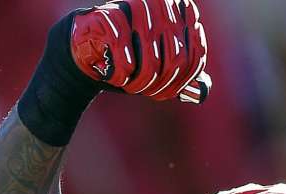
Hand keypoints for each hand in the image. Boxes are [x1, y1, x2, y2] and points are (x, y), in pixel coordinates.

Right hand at [19, 0, 210, 144]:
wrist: (84, 55)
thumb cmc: (127, 60)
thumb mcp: (160, 67)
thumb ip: (184, 75)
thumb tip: (202, 89)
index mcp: (178, 12)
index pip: (196, 52)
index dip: (185, 79)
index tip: (166, 93)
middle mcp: (159, 5)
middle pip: (177, 60)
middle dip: (162, 85)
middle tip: (146, 92)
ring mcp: (134, 8)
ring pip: (154, 62)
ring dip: (142, 84)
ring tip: (130, 85)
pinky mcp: (109, 16)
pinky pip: (127, 59)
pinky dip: (122, 76)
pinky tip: (115, 77)